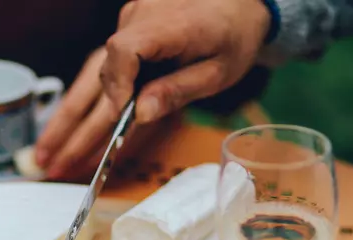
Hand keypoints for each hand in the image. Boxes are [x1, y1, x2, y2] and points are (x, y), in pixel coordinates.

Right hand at [35, 0, 270, 178]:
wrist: (236, 2)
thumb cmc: (232, 35)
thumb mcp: (218, 69)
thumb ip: (177, 90)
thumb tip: (139, 115)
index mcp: (167, 25)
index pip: (125, 51)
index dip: (117, 86)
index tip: (120, 117)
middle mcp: (137, 20)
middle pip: (96, 73)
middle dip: (73, 124)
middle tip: (53, 162)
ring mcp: (126, 28)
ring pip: (89, 78)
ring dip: (66, 120)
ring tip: (45, 156)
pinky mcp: (124, 38)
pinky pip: (99, 75)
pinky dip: (84, 106)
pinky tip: (66, 134)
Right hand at [100, 0, 270, 123]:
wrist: (239, 3)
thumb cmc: (234, 38)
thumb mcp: (217, 74)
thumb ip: (177, 92)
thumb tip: (140, 115)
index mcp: (175, 24)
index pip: (125, 50)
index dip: (118, 85)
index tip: (124, 115)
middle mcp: (149, 9)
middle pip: (114, 57)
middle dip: (119, 92)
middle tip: (139, 115)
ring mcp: (138, 8)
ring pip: (113, 55)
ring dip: (124, 82)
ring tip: (152, 92)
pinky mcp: (133, 13)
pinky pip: (120, 48)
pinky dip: (128, 70)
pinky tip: (152, 76)